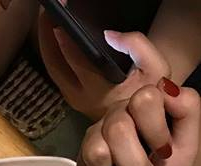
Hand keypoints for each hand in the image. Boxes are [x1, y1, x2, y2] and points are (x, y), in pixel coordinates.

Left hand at [38, 12, 169, 120]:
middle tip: (45, 12)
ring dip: (47, 45)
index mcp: (99, 90)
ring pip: (52, 71)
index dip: (63, 36)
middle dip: (45, 37)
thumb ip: (136, 46)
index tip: (57, 14)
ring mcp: (75, 100)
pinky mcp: (74, 99)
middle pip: (54, 65)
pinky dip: (53, 54)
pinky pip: (57, 74)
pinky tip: (53, 37)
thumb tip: (109, 34)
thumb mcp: (155, 68)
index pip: (74, 59)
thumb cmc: (150, 92)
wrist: (144, 117)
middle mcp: (81, 97)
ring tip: (46, 20)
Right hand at [76, 79, 200, 165]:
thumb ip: (187, 110)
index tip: (165, 150)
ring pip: (100, 147)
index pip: (146, 97)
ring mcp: (96, 135)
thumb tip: (168, 88)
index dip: (156, 128)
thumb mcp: (188, 145)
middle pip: (120, 123)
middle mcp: (118, 114)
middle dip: (138, 157)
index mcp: (144, 105)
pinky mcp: (82, 159)